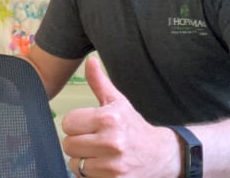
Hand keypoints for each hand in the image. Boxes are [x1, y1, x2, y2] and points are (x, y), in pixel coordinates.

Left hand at [62, 57, 179, 177]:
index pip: (68, 123)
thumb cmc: (134, 127)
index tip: (87, 125)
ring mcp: (113, 165)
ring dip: (84, 160)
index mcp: (108, 119)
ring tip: (98, 153)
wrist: (160, 154)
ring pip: (75, 164)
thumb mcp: (118, 101)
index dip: (75, 124)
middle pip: (68, 144)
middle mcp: (111, 142)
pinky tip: (103, 166)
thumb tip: (90, 61)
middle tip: (92, 140)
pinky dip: (91, 174)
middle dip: (77, 142)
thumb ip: (99, 82)